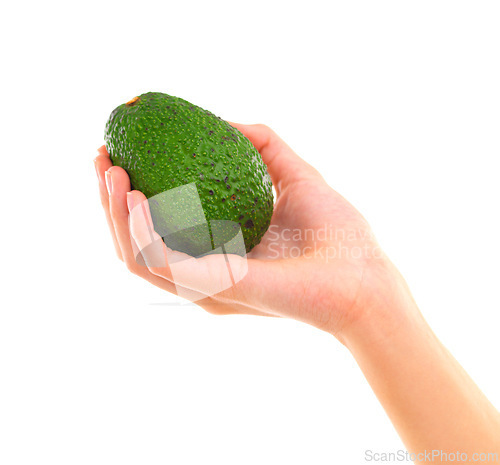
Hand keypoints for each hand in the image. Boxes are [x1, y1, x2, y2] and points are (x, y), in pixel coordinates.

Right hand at [94, 123, 406, 340]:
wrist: (364, 276)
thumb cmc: (336, 234)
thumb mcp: (295, 175)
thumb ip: (262, 145)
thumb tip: (225, 117)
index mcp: (214, 251)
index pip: (157, 228)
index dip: (128, 194)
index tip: (117, 154)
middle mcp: (202, 273)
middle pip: (135, 242)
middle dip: (109, 201)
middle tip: (103, 157)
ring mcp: (205, 286)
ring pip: (135, 256)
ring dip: (114, 214)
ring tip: (112, 172)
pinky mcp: (215, 289)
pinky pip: (163, 263)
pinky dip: (143, 229)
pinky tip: (139, 195)